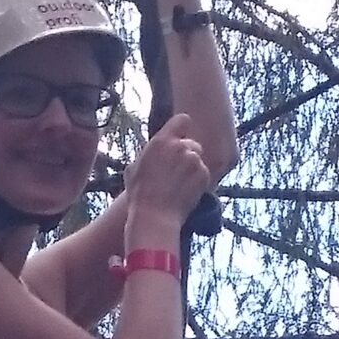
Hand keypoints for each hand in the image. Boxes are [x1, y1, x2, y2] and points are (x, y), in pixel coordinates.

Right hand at [124, 113, 209, 227]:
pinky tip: (185, 193)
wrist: (154, 218)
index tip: (179, 140)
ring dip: (192, 170)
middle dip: (187, 155)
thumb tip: (151, 151)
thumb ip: (148, 154)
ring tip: (179, 187)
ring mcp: (194, 161)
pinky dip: (198, 182)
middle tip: (177, 173)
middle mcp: (180, 147)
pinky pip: (204, 173)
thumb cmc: (139, 197)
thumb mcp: (134, 170)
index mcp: (161, 142)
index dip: (182, 129)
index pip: (182, 120)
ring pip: (198, 160)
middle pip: (192, 144)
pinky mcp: (204, 174)